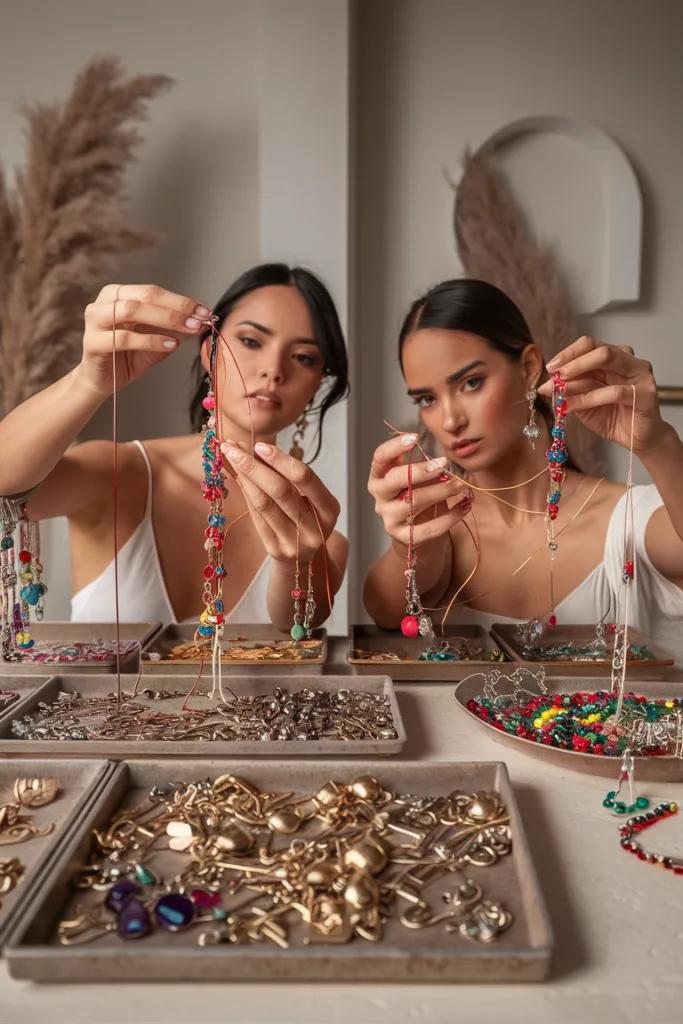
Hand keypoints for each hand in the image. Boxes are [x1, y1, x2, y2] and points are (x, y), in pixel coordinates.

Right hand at [75, 283, 210, 396]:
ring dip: (166, 319)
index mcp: (118, 294)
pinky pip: (125, 338)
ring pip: (132, 311)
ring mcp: (95, 321)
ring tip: (189, 329)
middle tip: (200, 319)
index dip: (181, 300)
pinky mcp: (93, 343)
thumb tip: (201, 319)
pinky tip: (171, 344)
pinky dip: (151, 340)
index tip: (204, 311)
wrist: (104, 381)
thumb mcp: (156, 338)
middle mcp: (104, 302)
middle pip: (144, 297)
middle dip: (176, 308)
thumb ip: (173, 327)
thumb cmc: (129, 356)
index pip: (153, 291)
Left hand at [221, 441, 339, 563]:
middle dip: (254, 466)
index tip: (260, 446)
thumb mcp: (310, 499)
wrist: (302, 557)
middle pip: (280, 491)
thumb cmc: (306, 518)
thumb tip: (256, 450)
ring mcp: (294, 542)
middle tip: (233, 448)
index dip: (280, 460)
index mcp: (329, 510)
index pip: (304, 478)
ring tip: (231, 458)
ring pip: (264, 503)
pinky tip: (237, 477)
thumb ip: (290, 477)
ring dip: (244, 477)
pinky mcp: (275, 549)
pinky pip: (256, 516)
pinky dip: (245, 493)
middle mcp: (314, 528)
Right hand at [367, 434, 471, 550]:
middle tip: (443, 464)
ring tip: (461, 484)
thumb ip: (427, 468)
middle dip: (419, 471)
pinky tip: (464, 506)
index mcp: (380, 476)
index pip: (380, 458)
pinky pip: (427, 528)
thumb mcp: (419, 480)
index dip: (395, 447)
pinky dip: (449, 517)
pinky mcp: (403, 537)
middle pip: (394, 480)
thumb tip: (449, 463)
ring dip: (441, 491)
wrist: (419, 536)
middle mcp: (380, 497)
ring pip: (413, 502)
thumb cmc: (419, 499)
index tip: (414, 438)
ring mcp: (389, 518)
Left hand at [539, 336, 666, 453]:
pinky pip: (614, 391)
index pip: (590, 345)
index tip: (550, 368)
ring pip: (606, 361)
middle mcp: (629, 361)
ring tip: (559, 390)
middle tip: (554, 375)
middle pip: (599, 349)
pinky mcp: (645, 393)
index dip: (568, 353)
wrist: (637, 439)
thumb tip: (547, 384)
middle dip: (572, 361)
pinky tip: (571, 406)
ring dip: (578, 374)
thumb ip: (571, 390)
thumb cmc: (613, 417)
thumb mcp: (585, 402)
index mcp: (615, 358)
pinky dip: (588, 398)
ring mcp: (640, 374)